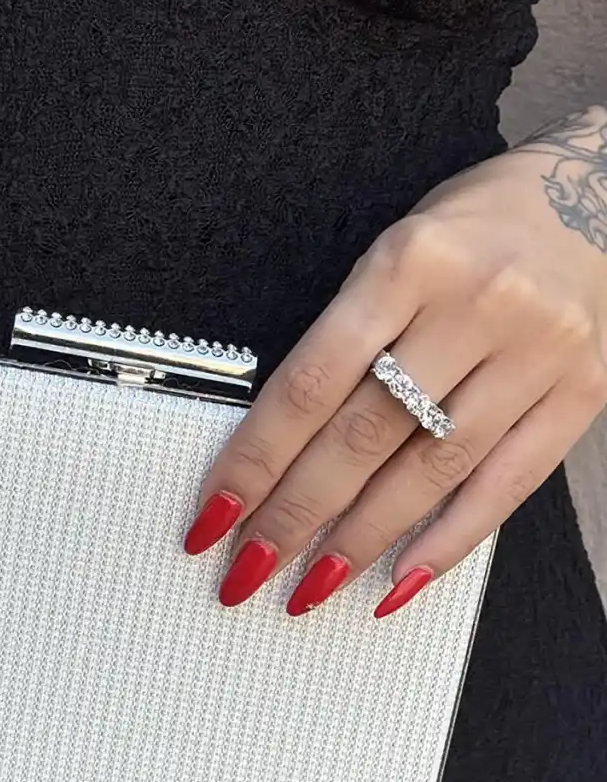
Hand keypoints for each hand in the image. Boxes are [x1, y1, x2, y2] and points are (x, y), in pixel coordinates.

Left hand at [183, 106, 606, 614]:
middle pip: (363, 435)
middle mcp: (476, 305)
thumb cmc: (478, 229)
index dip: (255, 458)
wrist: (602, 194)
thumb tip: (278, 446)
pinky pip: (505, 487)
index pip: (311, 382)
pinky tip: (397, 582)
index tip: (212, 513)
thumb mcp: (396, 252)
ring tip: (308, 586)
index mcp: (408, 260)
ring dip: (360, 539)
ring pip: (430, 470)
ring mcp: (536, 353)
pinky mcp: (582, 392)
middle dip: (295, 514)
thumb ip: (348, 337)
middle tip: (246, 567)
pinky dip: (447, 542)